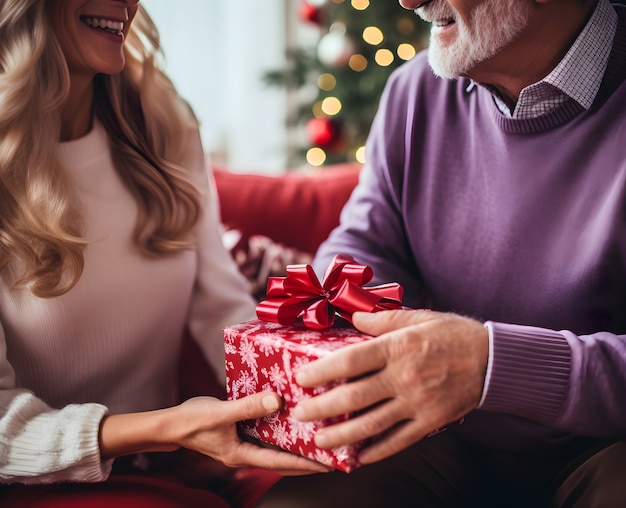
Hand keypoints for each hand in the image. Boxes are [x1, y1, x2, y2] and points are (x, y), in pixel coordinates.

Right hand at [172, 392, 330, 474]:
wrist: (172, 424)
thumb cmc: (192, 421)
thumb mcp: (220, 413)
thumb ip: (248, 407)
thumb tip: (276, 401)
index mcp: (242, 454)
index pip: (281, 463)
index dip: (306, 464)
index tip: (327, 463)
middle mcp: (247, 452)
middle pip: (284, 460)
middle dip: (308, 459)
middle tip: (332, 453)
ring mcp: (245, 443)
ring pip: (277, 447)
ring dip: (296, 444)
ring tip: (319, 437)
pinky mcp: (242, 433)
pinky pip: (267, 434)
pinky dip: (281, 430)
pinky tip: (292, 419)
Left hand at [292, 309, 488, 464]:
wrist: (493, 360)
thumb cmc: (451, 335)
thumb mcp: (417, 317)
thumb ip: (382, 320)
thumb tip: (354, 318)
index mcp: (397, 348)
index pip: (350, 361)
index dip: (321, 371)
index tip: (301, 378)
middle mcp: (404, 377)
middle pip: (353, 397)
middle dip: (321, 408)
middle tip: (299, 413)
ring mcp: (417, 403)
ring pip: (371, 425)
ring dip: (341, 435)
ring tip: (319, 441)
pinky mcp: (430, 422)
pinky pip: (399, 441)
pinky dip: (376, 451)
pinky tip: (358, 457)